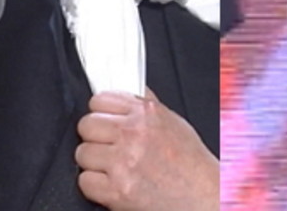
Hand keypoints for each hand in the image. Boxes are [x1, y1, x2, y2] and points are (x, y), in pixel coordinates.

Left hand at [76, 89, 217, 210]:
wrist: (203, 196)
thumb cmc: (191, 163)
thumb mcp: (172, 122)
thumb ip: (145, 105)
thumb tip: (125, 90)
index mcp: (146, 113)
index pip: (99, 100)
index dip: (100, 112)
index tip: (105, 120)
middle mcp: (133, 135)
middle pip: (86, 125)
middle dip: (95, 137)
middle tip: (108, 146)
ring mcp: (123, 163)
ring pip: (83, 153)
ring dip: (94, 162)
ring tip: (113, 167)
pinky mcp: (117, 190)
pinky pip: (85, 181)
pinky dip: (95, 186)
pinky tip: (112, 183)